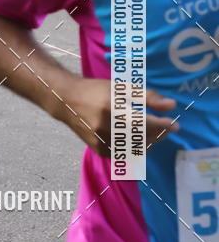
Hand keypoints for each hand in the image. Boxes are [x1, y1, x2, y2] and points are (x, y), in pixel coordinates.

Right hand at [57, 78, 178, 156]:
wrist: (66, 101)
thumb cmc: (96, 91)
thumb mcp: (122, 88)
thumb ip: (147, 96)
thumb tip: (171, 105)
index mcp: (111, 108)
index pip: (144, 122)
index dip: (162, 125)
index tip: (175, 123)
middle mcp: (105, 127)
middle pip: (141, 138)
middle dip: (158, 134)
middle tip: (166, 127)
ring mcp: (101, 141)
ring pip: (134, 149)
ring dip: (148, 142)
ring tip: (153, 133)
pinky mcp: (98, 150)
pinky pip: (123, 153)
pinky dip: (134, 148)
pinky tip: (137, 139)